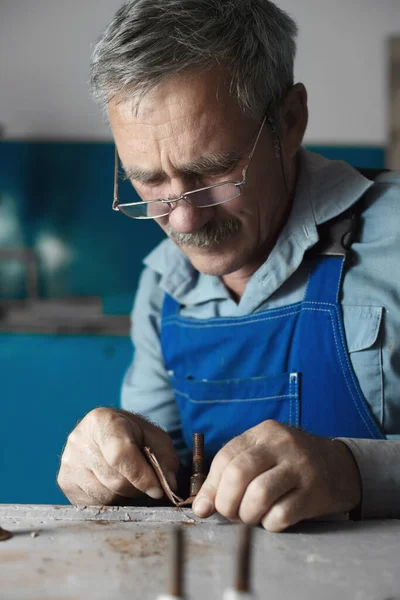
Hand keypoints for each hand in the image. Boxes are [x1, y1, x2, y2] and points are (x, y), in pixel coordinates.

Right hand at [57, 408, 178, 505]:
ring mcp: (68, 461)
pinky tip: (112, 486)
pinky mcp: (65, 481)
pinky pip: (93, 505)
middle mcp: (79, 439)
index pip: (120, 454)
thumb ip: (165, 460)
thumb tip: (168, 486)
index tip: (157, 490)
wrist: (109, 432)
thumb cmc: (135, 436)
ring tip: (128, 481)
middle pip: (114, 480)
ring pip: (104, 496)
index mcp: (102, 421)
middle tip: (145, 483)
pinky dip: (109, 502)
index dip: (141, 476)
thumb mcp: (156, 439)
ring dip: (123, 497)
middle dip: (136, 488)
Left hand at [192, 420, 360, 531]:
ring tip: (251, 517)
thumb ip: (229, 474)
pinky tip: (273, 519)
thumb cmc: (289, 463)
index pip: (225, 457)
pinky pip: (281, 515)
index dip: (211, 486)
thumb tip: (201, 508)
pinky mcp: (315, 492)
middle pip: (239, 474)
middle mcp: (281, 444)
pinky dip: (269, 524)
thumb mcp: (261, 456)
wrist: (339, 466)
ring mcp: (300, 467)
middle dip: (227, 503)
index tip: (208, 506)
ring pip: (258, 495)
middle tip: (232, 514)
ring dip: (247, 515)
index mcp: (263, 433)